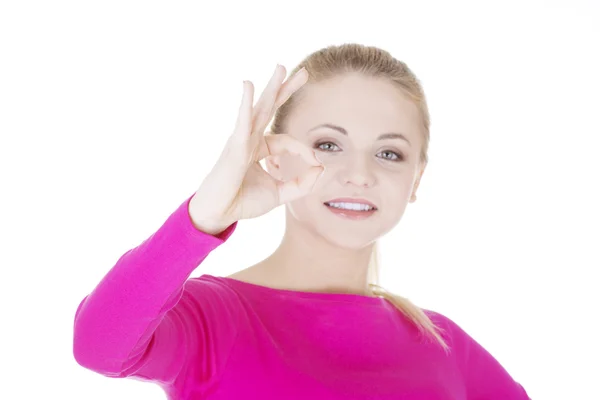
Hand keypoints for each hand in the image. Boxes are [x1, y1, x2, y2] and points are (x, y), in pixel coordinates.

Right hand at [189, 65, 323, 233]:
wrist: (220, 213)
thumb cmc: (243, 202)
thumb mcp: (280, 194)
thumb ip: (302, 184)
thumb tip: (321, 169)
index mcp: (259, 148)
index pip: (288, 141)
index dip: (305, 152)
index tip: (316, 165)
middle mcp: (250, 139)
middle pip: (271, 109)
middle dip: (287, 89)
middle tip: (305, 72)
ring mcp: (241, 140)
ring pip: (260, 108)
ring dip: (272, 87)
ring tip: (282, 67)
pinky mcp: (234, 146)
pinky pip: (242, 121)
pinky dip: (245, 103)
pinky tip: (248, 85)